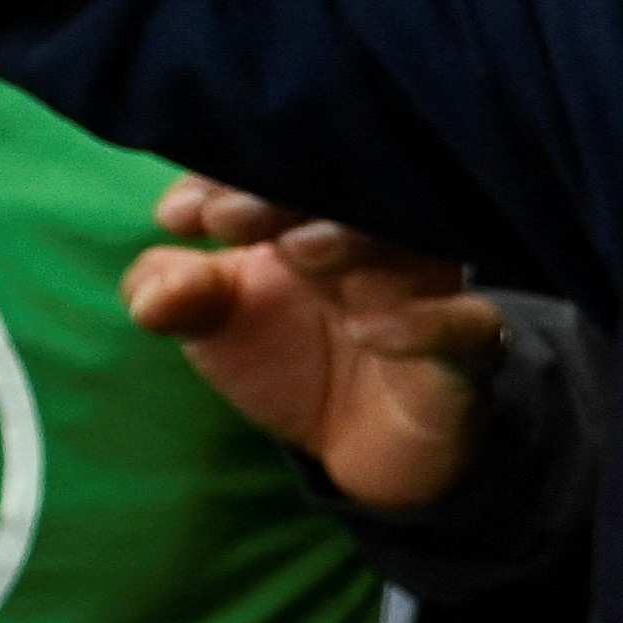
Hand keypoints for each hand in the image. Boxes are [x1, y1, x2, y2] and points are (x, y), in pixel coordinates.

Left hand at [119, 182, 500, 512]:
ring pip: (411, 245)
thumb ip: (174, 295)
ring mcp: (428, 291)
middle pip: (348, 193)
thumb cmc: (291, 364)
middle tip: (229, 219)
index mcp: (312, 218)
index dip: (228, 178)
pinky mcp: (467, 350)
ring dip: (354, 241)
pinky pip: (465, 324)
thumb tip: (155, 293)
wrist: (365, 451)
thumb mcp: (213, 327)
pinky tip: (370, 330)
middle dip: (285, 196)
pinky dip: (423, 323)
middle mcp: (376, 242)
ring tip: (299, 252)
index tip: (180, 215)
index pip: (278, 172)